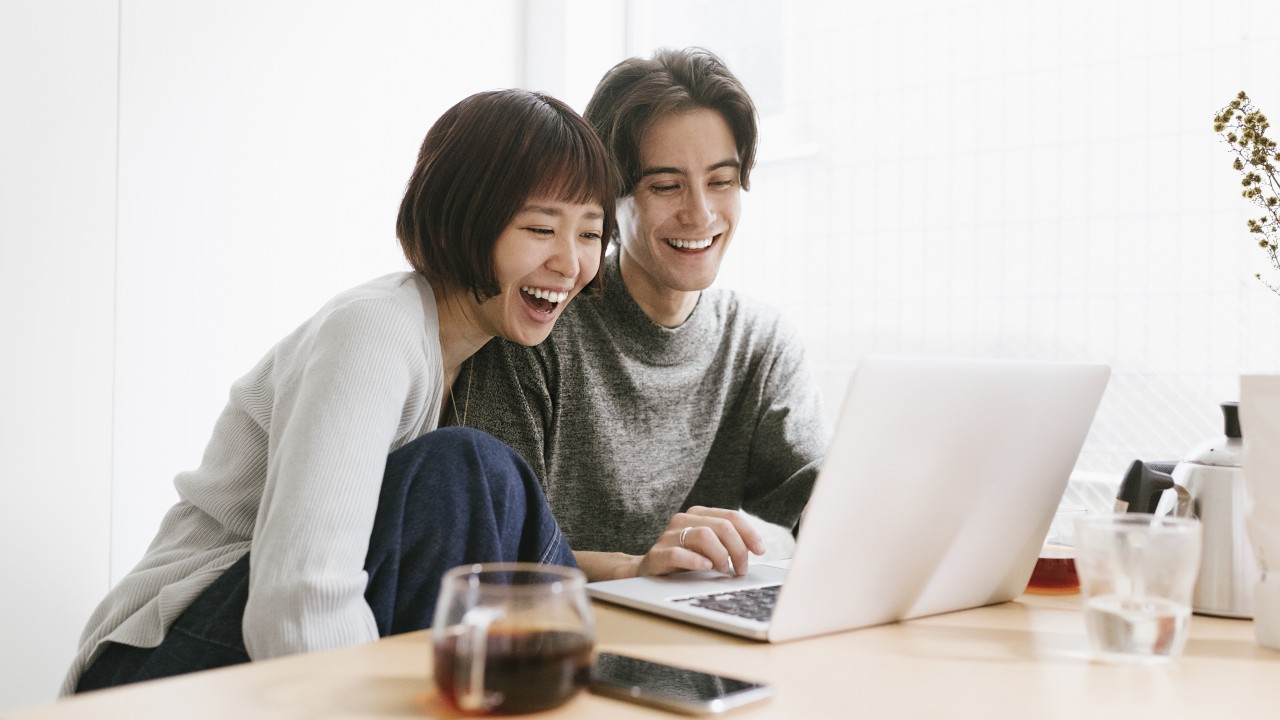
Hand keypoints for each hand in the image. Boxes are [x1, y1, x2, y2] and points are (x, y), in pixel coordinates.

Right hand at [636, 506, 766, 576]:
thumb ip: (727, 541)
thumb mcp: (708, 546)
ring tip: (722, 570)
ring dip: (721, 556)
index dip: (750, 533)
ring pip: (705, 535)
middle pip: (722, 526)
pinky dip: (696, 561)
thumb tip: (756, 548)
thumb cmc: (686, 558)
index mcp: (698, 513)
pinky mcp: (657, 554)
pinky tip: (706, 568)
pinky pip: (679, 554)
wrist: (651, 570)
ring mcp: (669, 535)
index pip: (732, 516)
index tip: (760, 550)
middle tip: (741, 569)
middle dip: (738, 549)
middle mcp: (683, 519)